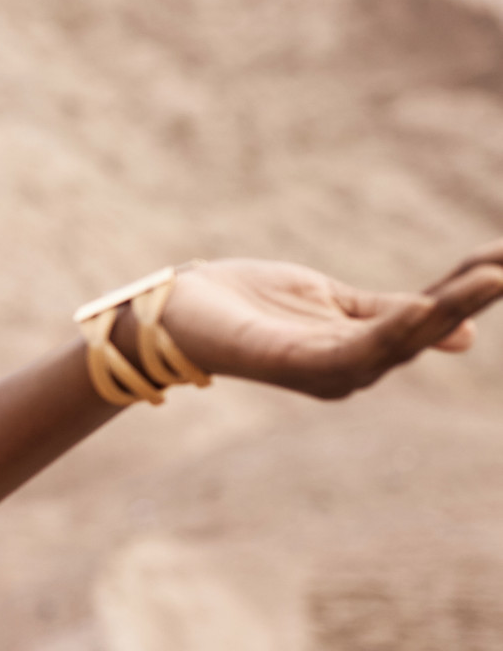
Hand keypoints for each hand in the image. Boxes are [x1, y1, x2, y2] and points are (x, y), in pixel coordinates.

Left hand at [156, 242, 502, 398]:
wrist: (179, 308)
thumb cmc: (252, 305)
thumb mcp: (333, 301)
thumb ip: (390, 312)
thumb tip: (461, 330)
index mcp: (360, 351)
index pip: (427, 318)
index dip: (469, 291)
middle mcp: (347, 370)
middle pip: (422, 333)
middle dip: (469, 299)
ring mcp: (319, 371)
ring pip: (396, 344)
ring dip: (445, 311)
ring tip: (487, 278)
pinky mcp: (288, 362)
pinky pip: (350, 351)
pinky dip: (391, 332)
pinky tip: (423, 307)